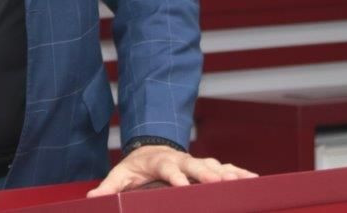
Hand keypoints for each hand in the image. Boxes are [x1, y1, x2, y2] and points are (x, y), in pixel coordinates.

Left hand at [87, 145, 256, 196]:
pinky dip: (240, 173)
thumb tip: (92, 198)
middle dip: (208, 174)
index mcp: (160, 161)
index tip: (181, 185)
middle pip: (196, 165)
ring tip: (244, 181)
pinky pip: (226, 169)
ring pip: (215, 165)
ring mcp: (196, 162)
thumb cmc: (136, 166)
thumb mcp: (120, 175)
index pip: (168, 169)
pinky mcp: (206, 167)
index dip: (175, 177)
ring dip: (229, 173)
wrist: (150, 148)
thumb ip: (109, 187)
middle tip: (219, 182)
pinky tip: (254, 180)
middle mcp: (181, 160)